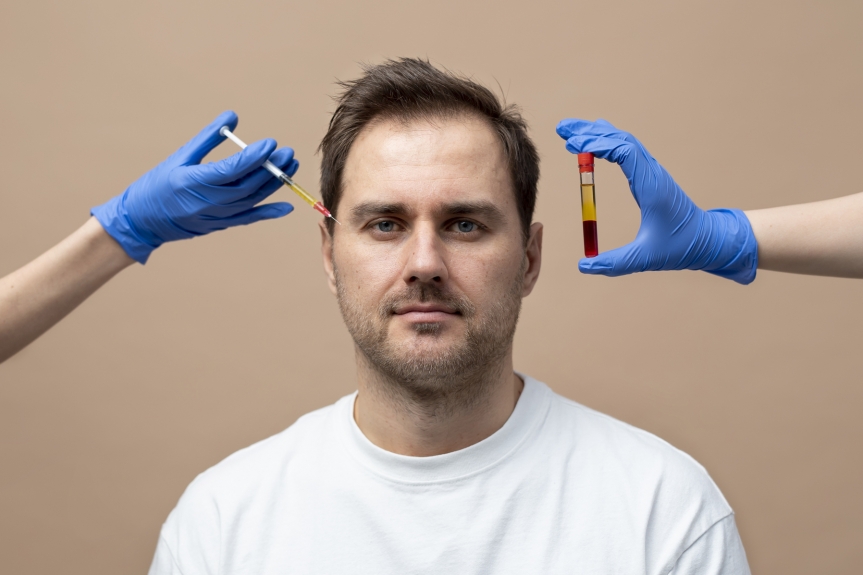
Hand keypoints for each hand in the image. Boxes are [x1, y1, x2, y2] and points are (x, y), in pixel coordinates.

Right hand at [91, 110, 297, 263]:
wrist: (141, 223)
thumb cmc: (155, 185)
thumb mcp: (179, 157)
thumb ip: (207, 137)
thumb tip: (232, 117)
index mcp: (192, 182)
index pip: (230, 170)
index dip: (253, 157)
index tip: (271, 143)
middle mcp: (206, 202)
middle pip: (246, 186)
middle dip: (270, 169)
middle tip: (288, 153)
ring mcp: (214, 217)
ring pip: (251, 201)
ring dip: (273, 185)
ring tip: (290, 167)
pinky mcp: (219, 226)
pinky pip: (247, 219)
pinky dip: (268, 213)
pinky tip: (286, 206)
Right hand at [556, 118, 757, 283]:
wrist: (709, 240)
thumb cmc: (682, 247)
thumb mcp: (646, 258)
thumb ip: (614, 263)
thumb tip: (584, 266)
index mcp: (652, 186)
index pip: (625, 151)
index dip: (598, 144)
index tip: (573, 145)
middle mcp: (652, 173)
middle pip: (620, 139)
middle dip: (590, 132)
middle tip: (562, 129)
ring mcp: (652, 172)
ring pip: (624, 141)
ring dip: (597, 134)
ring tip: (571, 133)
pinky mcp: (650, 176)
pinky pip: (627, 150)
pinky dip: (608, 143)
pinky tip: (593, 146)